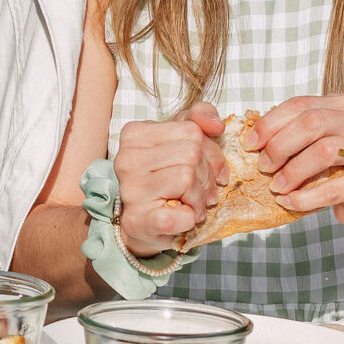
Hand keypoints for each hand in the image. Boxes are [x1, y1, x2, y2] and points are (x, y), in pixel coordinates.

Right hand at [112, 103, 226, 256]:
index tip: (205, 168)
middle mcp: (126, 159)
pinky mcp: (138, 220)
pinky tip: (184, 218)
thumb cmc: (164, 179)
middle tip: (202, 191)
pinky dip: (190, 219)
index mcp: (135, 134)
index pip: (192, 131)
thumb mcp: (178, 142)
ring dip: (200, 198)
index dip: (210, 152)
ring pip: (187, 178)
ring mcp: (130, 189)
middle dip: (206, 176)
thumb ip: (197, 120)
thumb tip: (216, 125)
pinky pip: (181, 214)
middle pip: (192, 154)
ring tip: (193, 204)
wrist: (142, 223)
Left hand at [248, 94, 343, 241]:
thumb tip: (253, 138)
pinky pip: (333, 189)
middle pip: (313, 123)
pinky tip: (290, 201)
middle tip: (263, 166)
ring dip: (292, 171)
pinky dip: (305, 197)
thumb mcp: (316, 144)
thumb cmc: (340, 169)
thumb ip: (294, 134)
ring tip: (276, 186)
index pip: (302, 105)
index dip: (271, 123)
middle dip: (280, 145)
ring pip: (325, 151)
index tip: (250, 143)